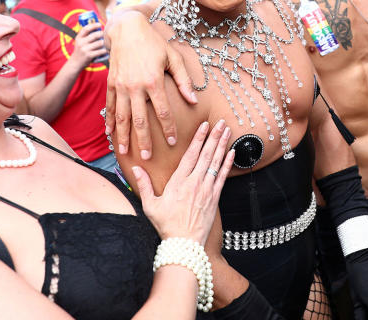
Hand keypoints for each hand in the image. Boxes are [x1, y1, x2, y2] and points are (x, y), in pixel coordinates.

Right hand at [70, 21, 106, 68]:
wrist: (75, 63)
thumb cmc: (81, 50)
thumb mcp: (80, 42)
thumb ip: (86, 36)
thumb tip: (98, 28)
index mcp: (79, 38)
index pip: (86, 29)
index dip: (93, 25)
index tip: (100, 24)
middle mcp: (81, 43)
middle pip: (95, 35)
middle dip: (102, 34)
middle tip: (106, 34)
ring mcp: (85, 49)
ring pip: (99, 43)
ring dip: (105, 42)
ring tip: (107, 42)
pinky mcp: (89, 55)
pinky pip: (100, 51)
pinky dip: (105, 50)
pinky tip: (107, 50)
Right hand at [104, 11, 196, 158]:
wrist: (127, 30)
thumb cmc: (154, 43)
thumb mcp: (173, 57)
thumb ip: (183, 81)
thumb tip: (193, 100)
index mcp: (154, 81)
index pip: (163, 111)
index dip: (168, 128)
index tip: (173, 142)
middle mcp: (135, 87)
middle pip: (140, 119)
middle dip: (143, 140)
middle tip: (146, 157)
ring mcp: (121, 86)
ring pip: (122, 116)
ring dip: (123, 136)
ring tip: (123, 152)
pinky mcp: (111, 84)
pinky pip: (109, 106)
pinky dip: (109, 121)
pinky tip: (109, 134)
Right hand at [132, 120, 234, 245]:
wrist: (184, 244)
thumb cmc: (166, 226)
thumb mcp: (150, 206)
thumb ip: (143, 185)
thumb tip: (136, 168)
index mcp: (178, 182)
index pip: (190, 155)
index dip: (198, 138)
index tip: (204, 125)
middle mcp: (194, 183)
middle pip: (206, 154)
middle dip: (214, 136)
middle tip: (220, 122)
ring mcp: (206, 190)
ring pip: (216, 162)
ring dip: (222, 145)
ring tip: (227, 131)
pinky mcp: (214, 198)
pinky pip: (222, 176)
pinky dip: (227, 163)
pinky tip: (231, 152)